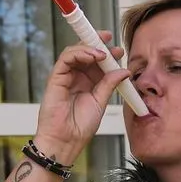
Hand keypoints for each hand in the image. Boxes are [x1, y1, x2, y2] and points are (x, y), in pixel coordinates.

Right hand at [32, 31, 130, 165]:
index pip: (97, 61)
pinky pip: (66, 58)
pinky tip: (92, 56)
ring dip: (90, 47)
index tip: (120, 50)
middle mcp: (76, 77)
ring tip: (103, 52)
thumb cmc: (80, 127)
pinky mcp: (55, 78)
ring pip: (75, 52)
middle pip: (86, 52)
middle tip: (110, 40)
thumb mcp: (100, 102)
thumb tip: (124, 70)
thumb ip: (109, 84)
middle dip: (98, 43)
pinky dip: (79, 53)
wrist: (66, 141)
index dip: (107, 52)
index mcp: (89, 82)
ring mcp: (65, 76)